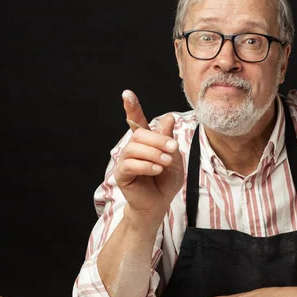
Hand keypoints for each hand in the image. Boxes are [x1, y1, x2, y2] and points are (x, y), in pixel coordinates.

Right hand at [114, 90, 184, 221]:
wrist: (160, 202)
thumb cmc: (166, 180)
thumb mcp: (174, 157)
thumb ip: (168, 139)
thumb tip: (168, 118)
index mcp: (146, 141)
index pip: (136, 121)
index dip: (132, 107)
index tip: (127, 94)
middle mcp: (133, 147)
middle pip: (140, 134)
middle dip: (158, 139)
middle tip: (173, 148)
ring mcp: (126, 160)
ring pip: (135, 148)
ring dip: (154, 153)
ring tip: (165, 163)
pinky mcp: (122, 174)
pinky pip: (131, 164)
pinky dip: (146, 165)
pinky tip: (156, 170)